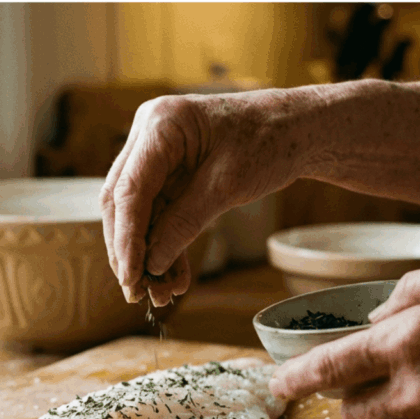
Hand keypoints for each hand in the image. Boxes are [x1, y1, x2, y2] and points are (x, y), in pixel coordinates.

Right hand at [99, 88, 312, 306]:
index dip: (126, 238)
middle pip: (122, 201)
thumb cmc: (270, 142)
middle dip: (128, 250)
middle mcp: (149, 134)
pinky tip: (173, 277)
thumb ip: (185, 222)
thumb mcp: (227, 186)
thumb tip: (152, 264)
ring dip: (147, 254)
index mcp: (161, 124)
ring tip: (160, 294)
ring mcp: (157, 153)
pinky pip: (158, 213)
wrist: (297, 129)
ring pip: (137, 213)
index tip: (131, 276)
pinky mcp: (168, 172)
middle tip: (136, 291)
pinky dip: (165, 245)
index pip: (129, 189)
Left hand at [268, 254, 419, 418]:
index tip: (279, 386)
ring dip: (400, 412)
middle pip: (354, 417)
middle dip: (353, 401)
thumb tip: (376, 321)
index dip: (296, 380)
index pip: (330, 369)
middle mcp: (418, 390)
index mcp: (406, 342)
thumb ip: (405, 296)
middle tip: (372, 380)